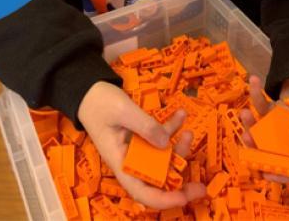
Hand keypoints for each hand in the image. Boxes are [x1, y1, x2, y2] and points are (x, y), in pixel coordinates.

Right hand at [77, 81, 206, 208]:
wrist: (86, 88)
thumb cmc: (98, 102)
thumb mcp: (122, 110)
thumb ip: (144, 125)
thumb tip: (166, 143)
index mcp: (120, 161)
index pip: (141, 191)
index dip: (162, 199)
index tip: (183, 197)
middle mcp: (130, 160)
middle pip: (157, 180)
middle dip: (180, 183)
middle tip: (201, 186)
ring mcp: (136, 149)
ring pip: (162, 158)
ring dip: (178, 148)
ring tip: (189, 131)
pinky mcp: (141, 136)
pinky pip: (159, 138)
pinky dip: (171, 129)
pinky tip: (181, 114)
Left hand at [241, 73, 288, 178]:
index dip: (288, 175)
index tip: (267, 174)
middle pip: (278, 151)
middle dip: (260, 147)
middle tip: (247, 137)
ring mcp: (286, 124)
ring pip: (265, 131)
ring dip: (252, 123)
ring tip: (245, 112)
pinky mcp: (275, 111)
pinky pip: (262, 108)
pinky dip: (256, 95)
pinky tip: (254, 82)